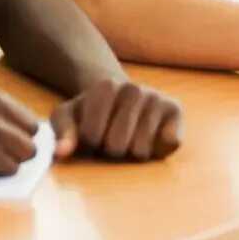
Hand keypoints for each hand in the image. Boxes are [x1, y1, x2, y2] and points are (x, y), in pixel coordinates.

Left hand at [50, 76, 181, 161]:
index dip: (89, 144)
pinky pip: (169, 143)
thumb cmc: (91, 114)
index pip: (91, 136)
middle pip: (117, 146)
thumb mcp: (68, 118)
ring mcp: (156, 97)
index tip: (92, 133)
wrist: (122, 100)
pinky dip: (160, 148)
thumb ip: (61, 134)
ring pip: (141, 150)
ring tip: (130, 137)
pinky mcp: (176, 110)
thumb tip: (62, 152)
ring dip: (133, 153)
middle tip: (113, 137)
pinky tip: (152, 137)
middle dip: (112, 150)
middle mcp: (133, 88)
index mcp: (105, 87)